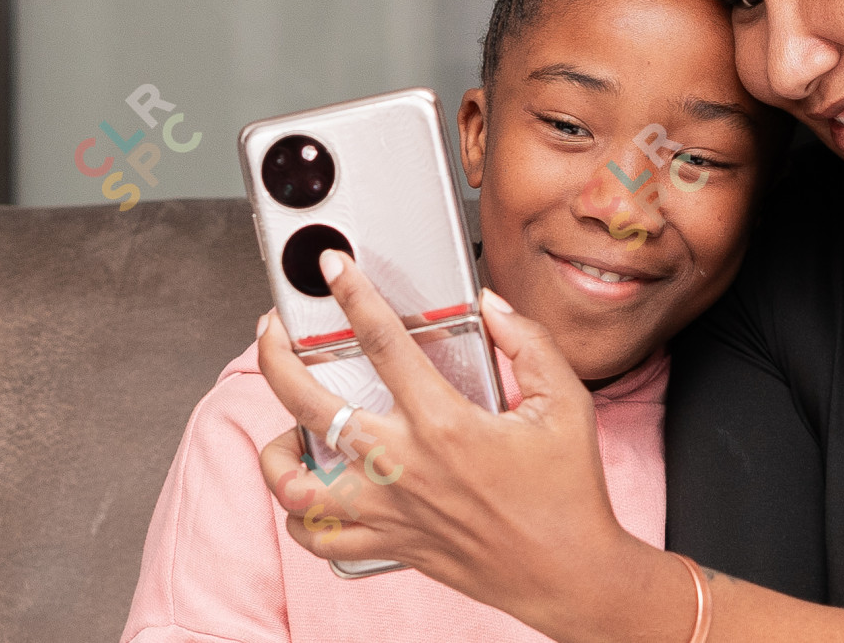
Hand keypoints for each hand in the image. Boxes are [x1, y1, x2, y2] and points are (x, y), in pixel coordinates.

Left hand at [255, 250, 664, 635]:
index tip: (334, 269)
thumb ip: (528, 343)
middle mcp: (405, 466)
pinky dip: (300, 517)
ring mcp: (389, 510)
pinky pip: (319, 540)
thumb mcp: (566, 402)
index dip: (352, 295)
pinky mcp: (389, 545)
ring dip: (275, 452)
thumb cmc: (569, 493)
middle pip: (309, 403)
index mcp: (446, 422)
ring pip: (294, 485)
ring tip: (283, 428)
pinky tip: (308, 492)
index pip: (382, 342)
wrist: (568, 572)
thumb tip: (491, 307)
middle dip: (276, 357)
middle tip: (274, 335)